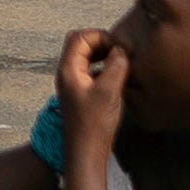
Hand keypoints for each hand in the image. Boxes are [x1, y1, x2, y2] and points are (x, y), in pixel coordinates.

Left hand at [54, 26, 128, 149]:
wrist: (86, 153)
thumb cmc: (95, 124)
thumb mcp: (109, 90)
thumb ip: (117, 65)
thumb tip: (122, 49)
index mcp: (68, 70)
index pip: (80, 37)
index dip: (101, 36)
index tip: (119, 47)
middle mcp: (67, 74)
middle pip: (81, 44)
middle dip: (102, 43)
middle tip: (121, 52)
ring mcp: (73, 84)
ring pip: (86, 58)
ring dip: (104, 56)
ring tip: (122, 63)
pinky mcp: (81, 94)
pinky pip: (91, 71)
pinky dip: (104, 68)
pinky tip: (118, 78)